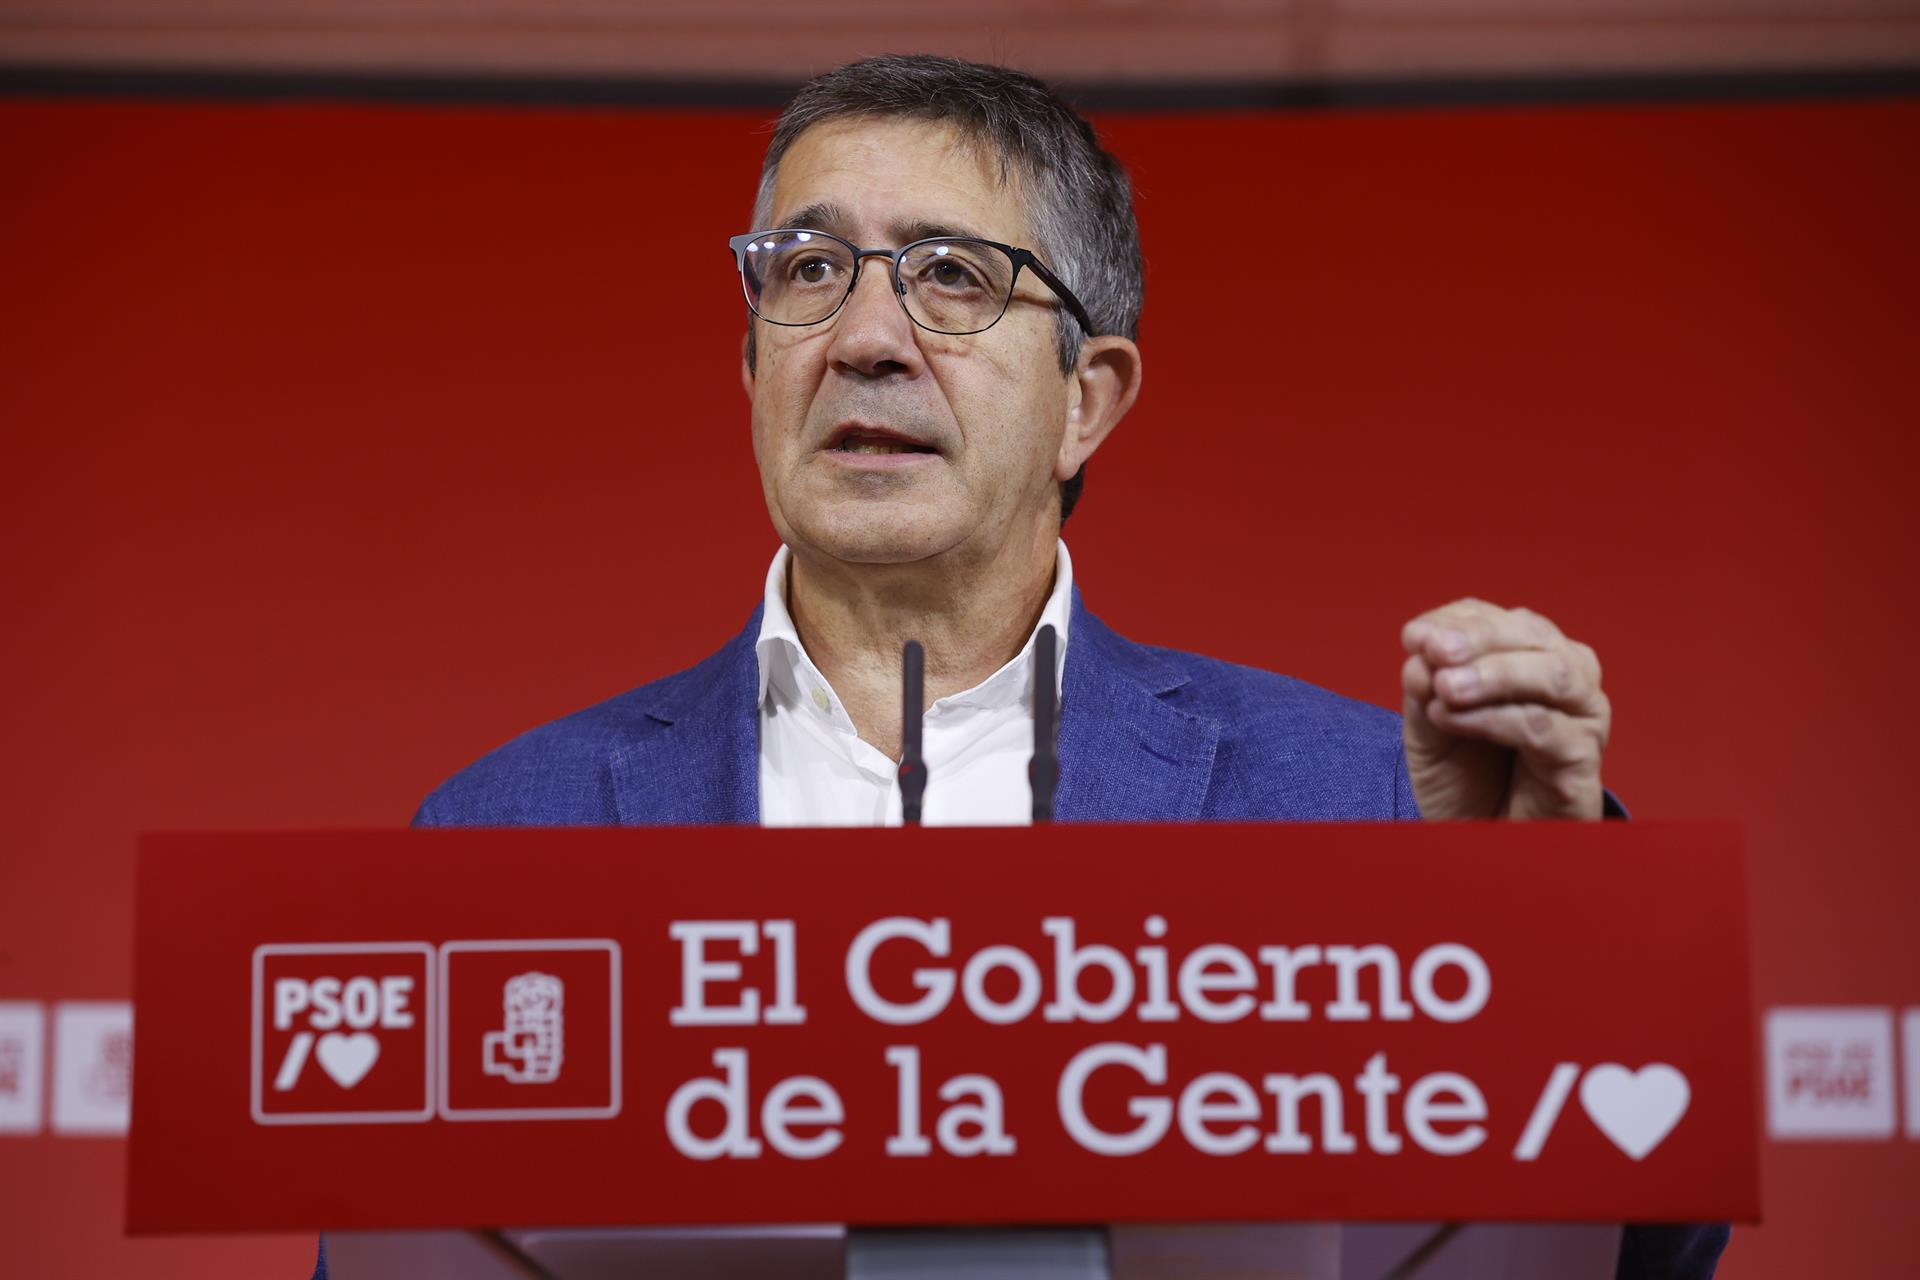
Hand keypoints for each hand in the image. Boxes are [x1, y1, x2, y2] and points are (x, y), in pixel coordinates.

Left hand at [1400, 599, 1610, 819]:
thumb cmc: (1465, 778)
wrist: (1482, 841)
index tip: (1414, 636)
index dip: (1457, 622)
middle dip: (1479, 639)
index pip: (1498, 620)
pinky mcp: (1583, 760)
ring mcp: (1582, 717)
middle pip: (1533, 636)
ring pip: (1553, 675)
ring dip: (1493, 675)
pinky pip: (1547, 729)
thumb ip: (1426, 688)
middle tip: (1433, 650)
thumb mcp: (1429, 726)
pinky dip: (1495, 719)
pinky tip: (1453, 719)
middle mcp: (1565, 678)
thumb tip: (1420, 653)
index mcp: (1527, 656)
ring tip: (1445, 687)